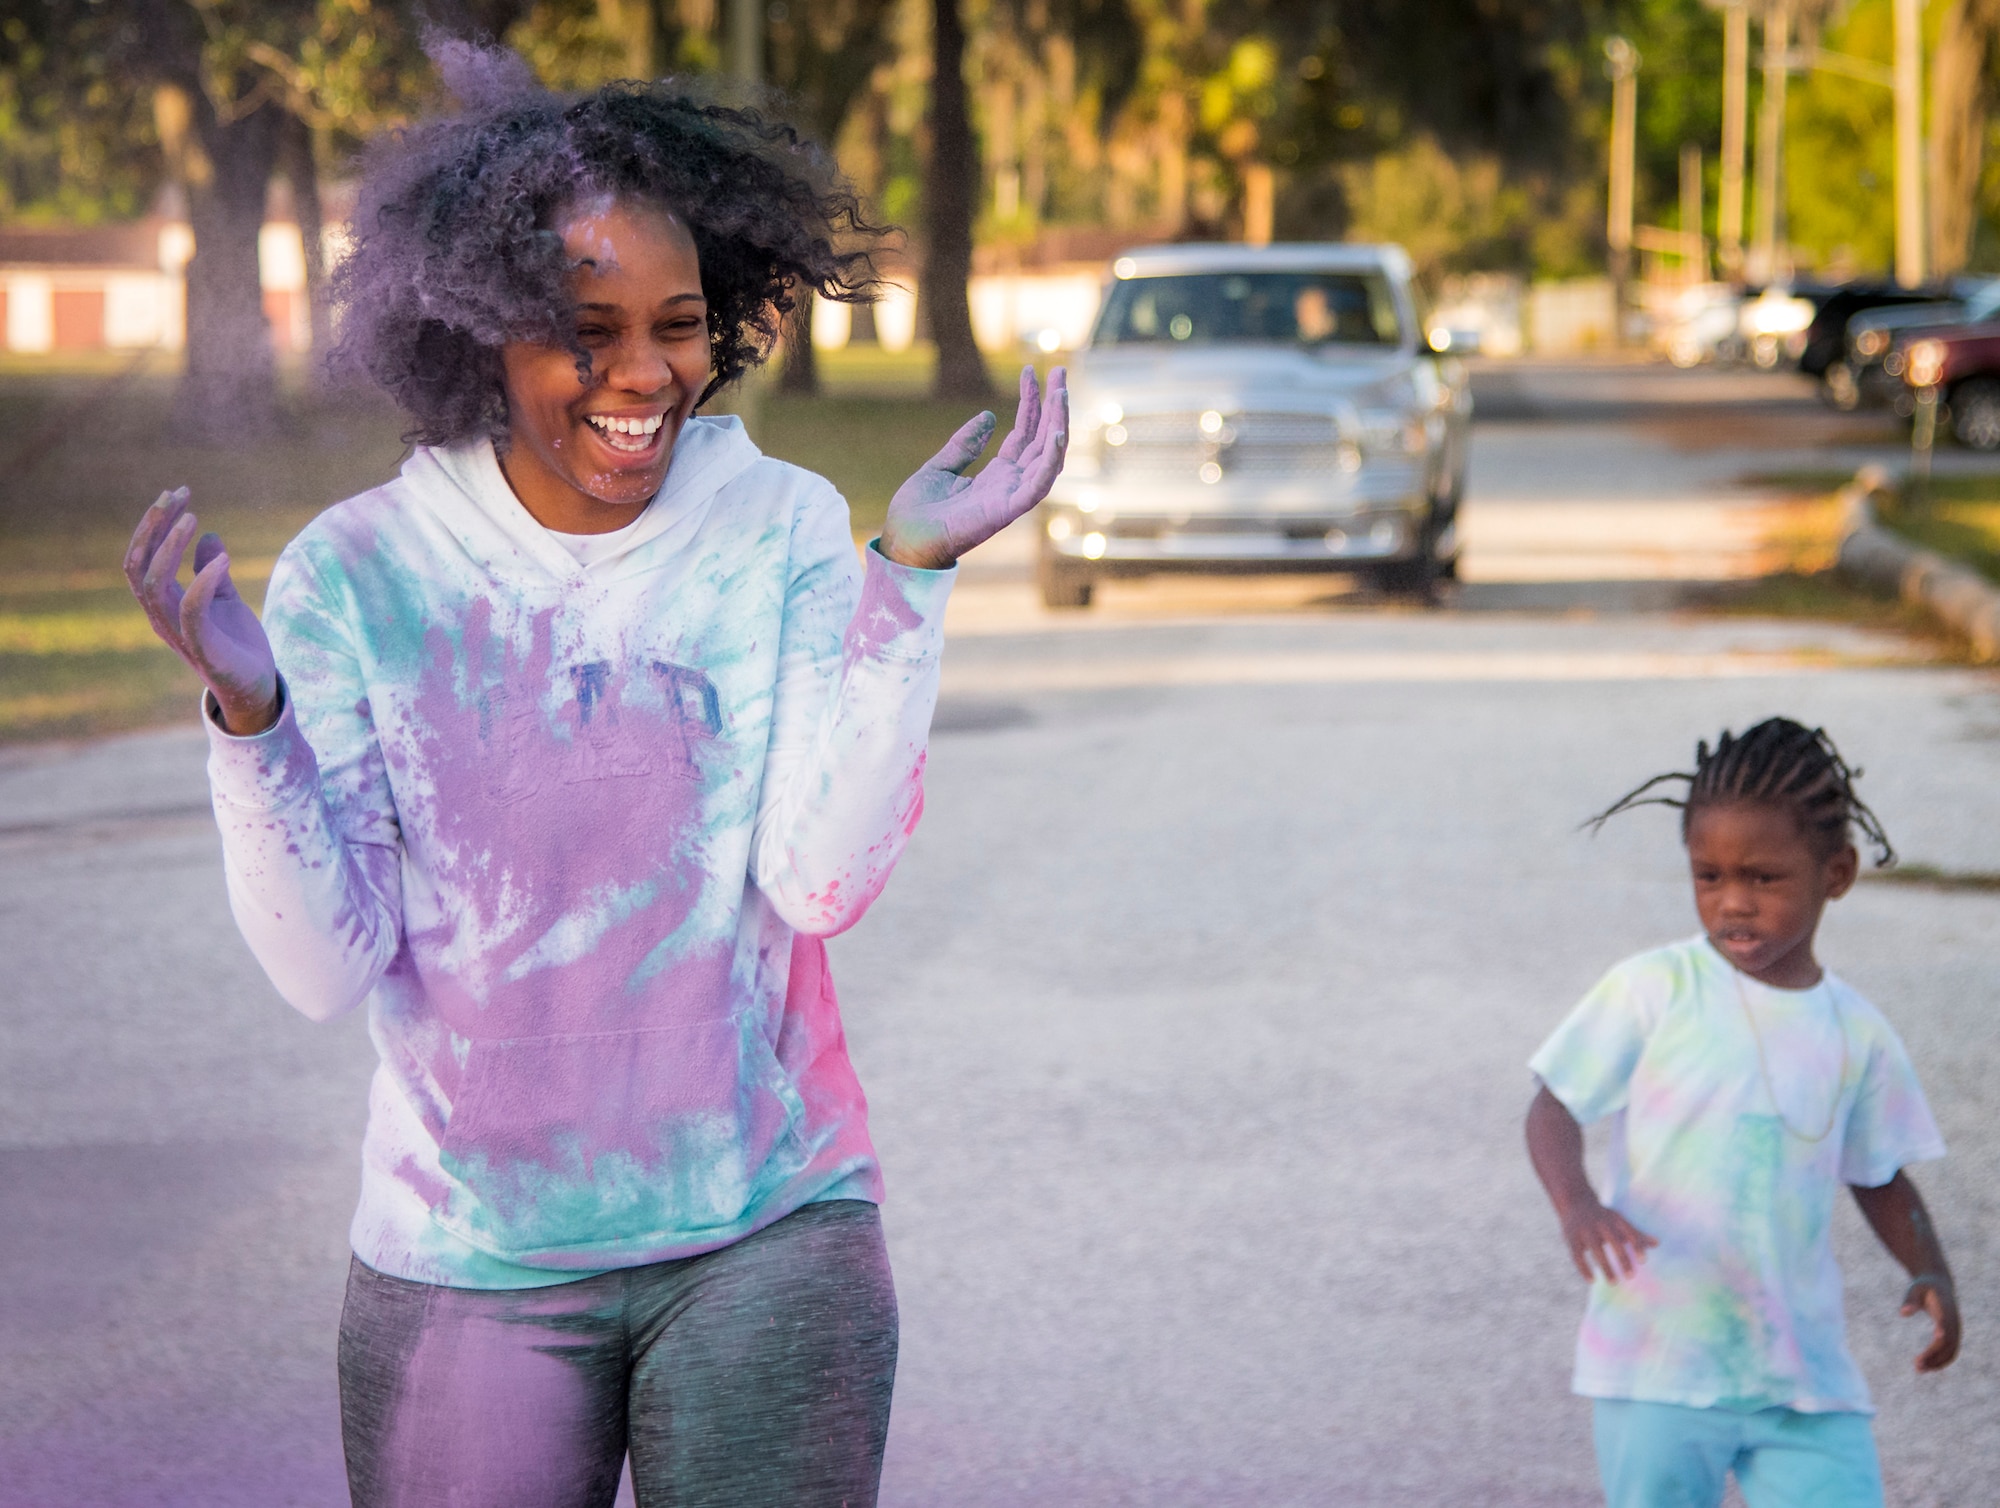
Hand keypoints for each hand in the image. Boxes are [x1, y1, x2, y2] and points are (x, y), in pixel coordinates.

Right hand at [124, 487, 279, 735]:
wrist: (256, 688)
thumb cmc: (237, 644)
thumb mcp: (225, 599)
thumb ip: (212, 571)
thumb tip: (209, 535)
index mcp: (164, 603)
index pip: (142, 557)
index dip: (154, 524)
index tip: (178, 494)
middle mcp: (161, 616)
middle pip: (137, 565)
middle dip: (152, 527)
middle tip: (176, 495)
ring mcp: (179, 633)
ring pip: (153, 585)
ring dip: (169, 548)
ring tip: (193, 518)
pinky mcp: (203, 647)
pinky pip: (191, 611)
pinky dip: (202, 582)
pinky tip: (224, 558)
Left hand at [879, 364, 1068, 569]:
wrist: (902, 541)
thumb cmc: (918, 512)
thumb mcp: (940, 466)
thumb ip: (965, 443)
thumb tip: (989, 416)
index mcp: (996, 476)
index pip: (1024, 433)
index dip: (1031, 402)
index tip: (1032, 371)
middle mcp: (1010, 485)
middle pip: (1042, 440)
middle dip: (1054, 406)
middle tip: (1060, 370)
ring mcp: (1010, 498)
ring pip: (1047, 458)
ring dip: (1058, 425)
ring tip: (1061, 393)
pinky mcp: (1006, 512)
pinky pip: (1037, 486)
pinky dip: (1050, 462)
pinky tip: (1056, 434)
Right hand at [1558, 1198, 1658, 1283]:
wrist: (1574, 1200)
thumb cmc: (1602, 1215)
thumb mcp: (1619, 1221)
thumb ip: (1636, 1234)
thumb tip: (1657, 1243)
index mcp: (1614, 1219)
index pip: (1628, 1232)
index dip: (1636, 1246)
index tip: (1643, 1261)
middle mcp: (1600, 1223)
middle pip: (1613, 1241)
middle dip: (1622, 1259)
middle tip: (1631, 1276)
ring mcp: (1584, 1230)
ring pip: (1596, 1250)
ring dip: (1605, 1267)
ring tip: (1613, 1283)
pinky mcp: (1571, 1238)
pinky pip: (1577, 1255)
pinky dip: (1584, 1269)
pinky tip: (1592, 1281)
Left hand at [1901, 1274, 1960, 1371]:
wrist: (1939, 1285)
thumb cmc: (1924, 1287)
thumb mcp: (1915, 1289)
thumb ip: (1910, 1300)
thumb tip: (1903, 1313)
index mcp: (1945, 1307)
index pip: (1945, 1321)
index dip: (1942, 1329)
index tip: (1936, 1338)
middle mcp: (1953, 1321)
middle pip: (1947, 1341)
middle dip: (1934, 1354)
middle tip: (1916, 1365)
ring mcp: (1956, 1329)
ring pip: (1951, 1350)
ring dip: (1937, 1362)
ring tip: (1919, 1369)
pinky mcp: (1954, 1335)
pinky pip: (1951, 1351)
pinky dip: (1941, 1361)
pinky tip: (1927, 1366)